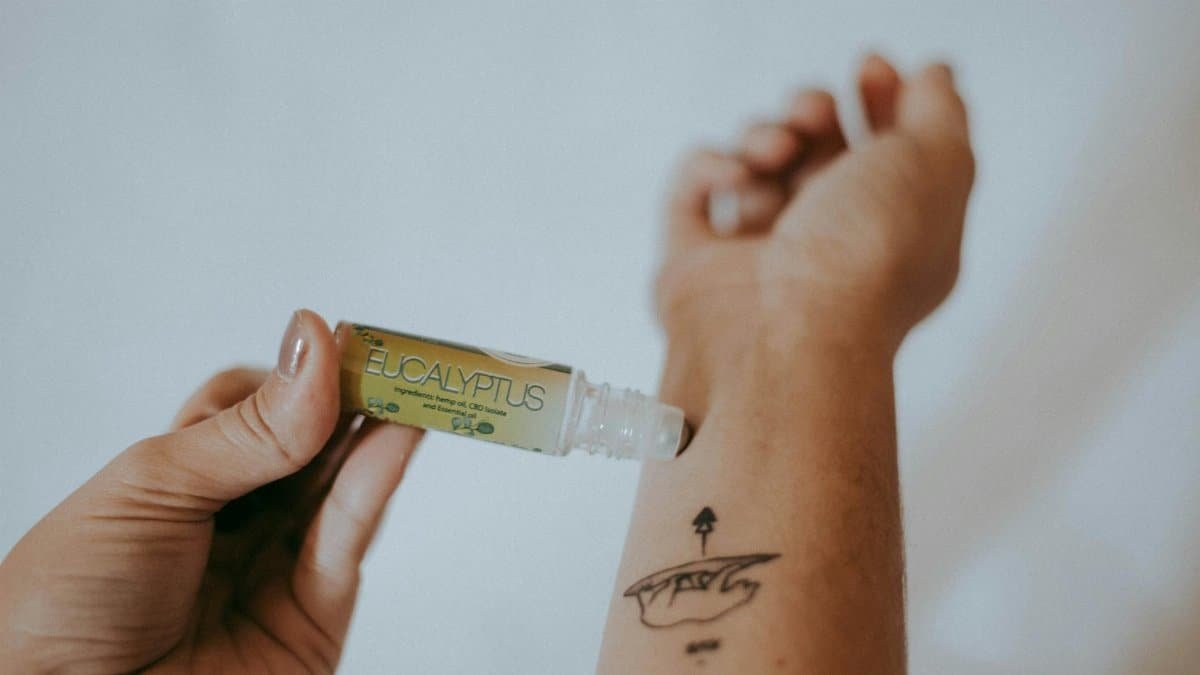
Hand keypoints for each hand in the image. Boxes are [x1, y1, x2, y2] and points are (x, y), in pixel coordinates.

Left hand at [0, 310, 423, 672]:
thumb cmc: (65, 606)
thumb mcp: (150, 489)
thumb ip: (247, 430)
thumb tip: (312, 348)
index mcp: (175, 481)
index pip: (250, 407)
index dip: (294, 373)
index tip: (335, 339)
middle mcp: (230, 520)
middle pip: (306, 443)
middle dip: (351, 396)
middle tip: (396, 354)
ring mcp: (273, 566)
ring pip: (339, 486)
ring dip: (379, 432)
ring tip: (413, 384)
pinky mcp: (311, 616)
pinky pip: (348, 539)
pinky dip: (377, 484)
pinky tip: (397, 437)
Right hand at [656, 55, 973, 411]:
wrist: (786, 333)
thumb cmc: (868, 256)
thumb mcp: (938, 163)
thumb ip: (940, 109)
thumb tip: (930, 74)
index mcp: (890, 231)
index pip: (886, 152)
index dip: (881, 99)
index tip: (872, 66)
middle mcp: (824, 244)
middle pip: (815, 148)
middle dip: (814, 110)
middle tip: (815, 115)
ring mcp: (756, 254)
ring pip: (753, 160)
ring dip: (765, 133)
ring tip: (776, 152)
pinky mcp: (695, 261)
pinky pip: (692, 190)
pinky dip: (711, 166)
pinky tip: (737, 174)